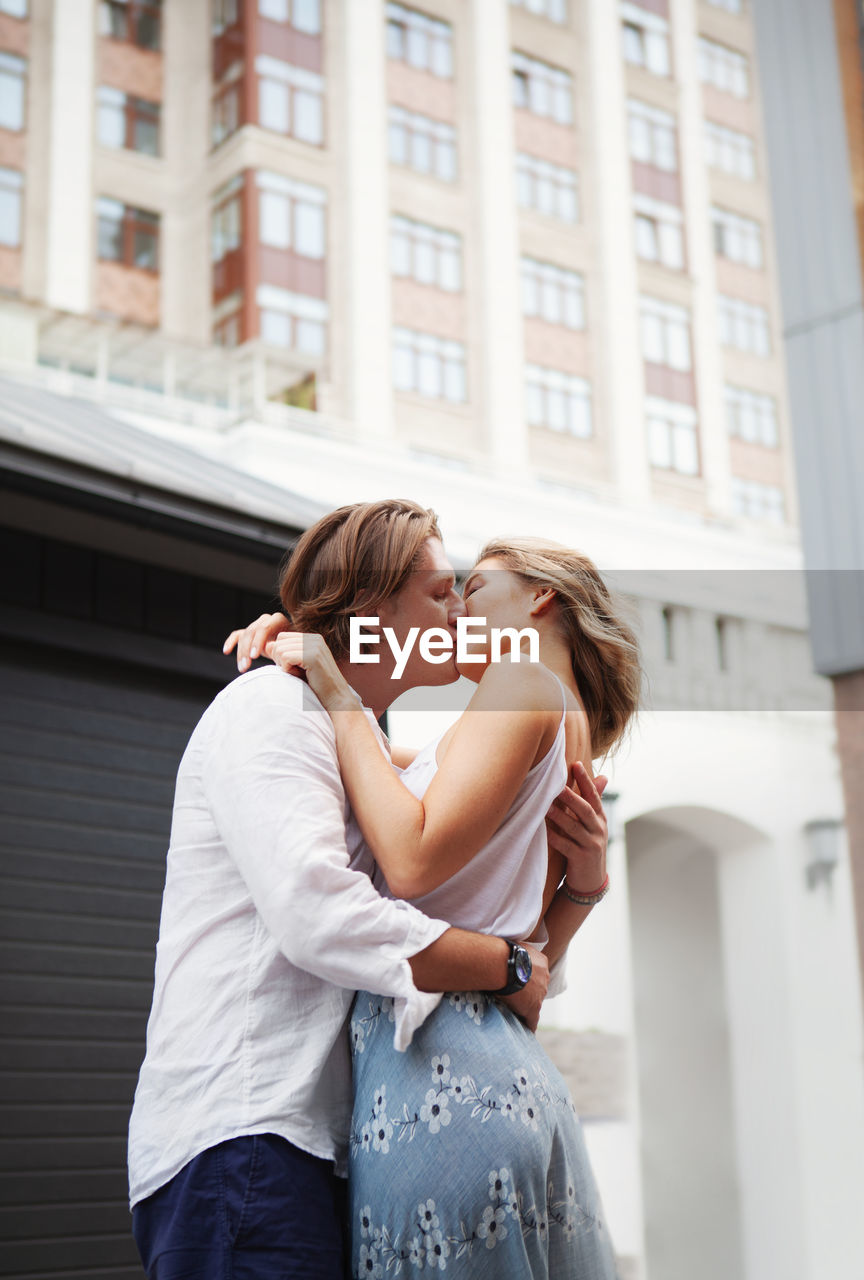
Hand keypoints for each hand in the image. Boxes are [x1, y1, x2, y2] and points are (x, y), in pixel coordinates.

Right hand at [223, 612, 289, 672]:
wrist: (293, 650)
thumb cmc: (296, 651)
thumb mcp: (294, 649)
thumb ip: (288, 648)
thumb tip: (281, 653)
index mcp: (279, 620)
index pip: (265, 627)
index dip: (258, 641)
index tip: (254, 657)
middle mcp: (267, 620)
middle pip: (251, 631)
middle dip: (247, 649)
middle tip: (246, 666)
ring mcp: (257, 625)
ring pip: (244, 636)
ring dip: (241, 652)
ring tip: (242, 668)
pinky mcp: (249, 633)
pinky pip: (237, 635)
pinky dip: (231, 642)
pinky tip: (226, 651)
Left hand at [266, 631, 355, 711]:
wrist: (335, 698)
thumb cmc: (316, 685)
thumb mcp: (297, 666)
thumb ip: (283, 653)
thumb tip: (267, 645)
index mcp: (312, 638)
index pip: (282, 637)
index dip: (281, 654)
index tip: (293, 667)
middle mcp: (314, 638)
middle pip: (279, 642)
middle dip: (280, 660)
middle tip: (296, 672)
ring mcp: (314, 645)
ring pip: (279, 649)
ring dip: (284, 666)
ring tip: (299, 674)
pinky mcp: (312, 655)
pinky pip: (285, 657)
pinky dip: (287, 669)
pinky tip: (300, 675)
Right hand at [498, 943, 548, 1031]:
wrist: (506, 964)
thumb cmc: (506, 952)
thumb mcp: (517, 946)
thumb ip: (520, 953)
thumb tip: (512, 953)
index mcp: (542, 963)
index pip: (537, 973)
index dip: (528, 978)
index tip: (521, 982)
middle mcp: (545, 979)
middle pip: (537, 988)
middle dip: (528, 992)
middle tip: (515, 995)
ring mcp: (540, 995)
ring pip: (534, 1003)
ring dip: (525, 1006)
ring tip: (516, 1012)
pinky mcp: (532, 1008)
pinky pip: (532, 1020)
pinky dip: (529, 1025)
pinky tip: (527, 1030)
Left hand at [546, 762, 608, 894]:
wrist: (591, 881)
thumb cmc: (588, 845)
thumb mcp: (594, 824)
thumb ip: (594, 801)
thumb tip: (603, 776)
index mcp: (600, 819)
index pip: (594, 796)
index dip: (586, 780)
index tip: (575, 764)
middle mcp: (599, 830)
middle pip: (585, 810)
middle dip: (572, 796)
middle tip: (557, 785)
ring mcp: (591, 845)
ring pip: (574, 828)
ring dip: (560, 816)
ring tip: (546, 806)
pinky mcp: (582, 859)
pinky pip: (566, 847)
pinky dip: (555, 838)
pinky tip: (544, 831)